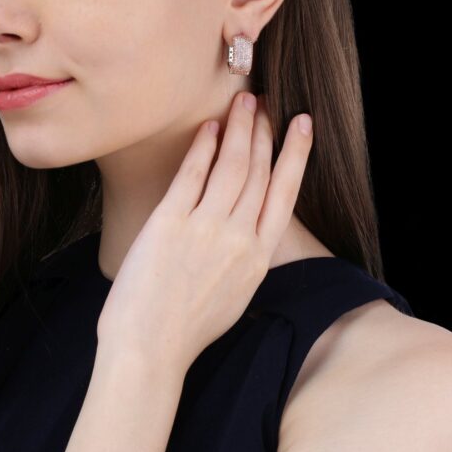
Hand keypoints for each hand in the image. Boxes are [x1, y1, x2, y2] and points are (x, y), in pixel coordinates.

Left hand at [96, 91, 313, 377]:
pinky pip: (193, 174)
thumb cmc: (185, 329)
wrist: (149, 350)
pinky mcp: (170, 223)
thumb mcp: (234, 296)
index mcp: (257, 258)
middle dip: (264, 131)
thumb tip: (245, 230)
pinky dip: (203, 147)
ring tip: (243, 101)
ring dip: (240, 128)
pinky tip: (209, 127)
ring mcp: (206, 229)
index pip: (284, 193)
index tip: (302, 126)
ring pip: (233, 166)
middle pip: (259, 171)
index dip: (295, 154)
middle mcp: (238, 238)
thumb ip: (244, 259)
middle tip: (264, 102)